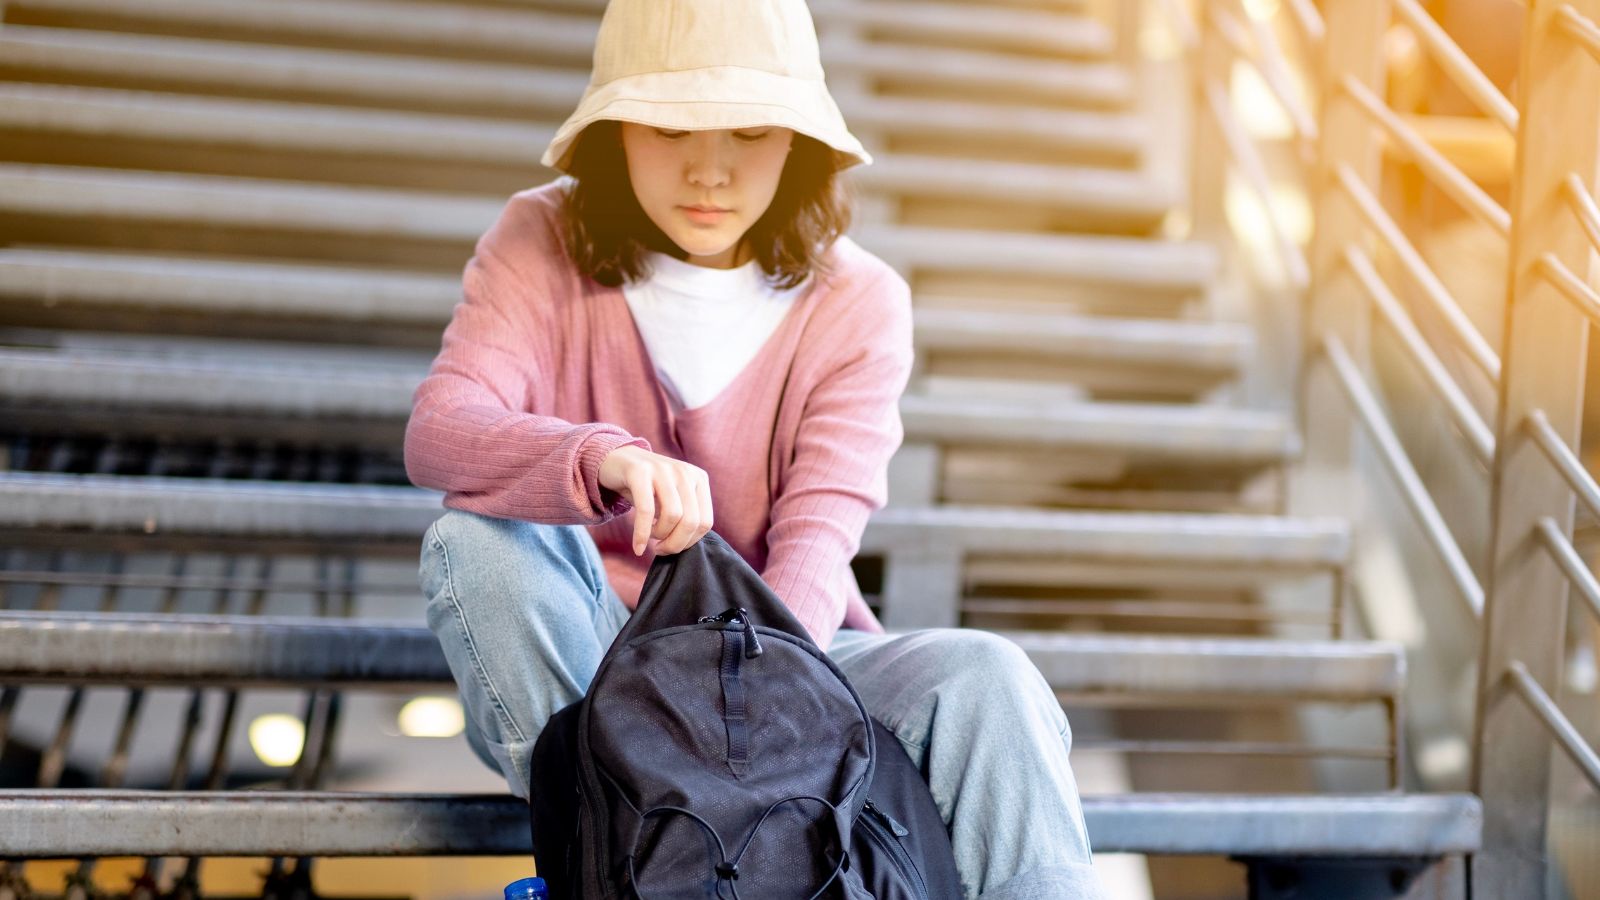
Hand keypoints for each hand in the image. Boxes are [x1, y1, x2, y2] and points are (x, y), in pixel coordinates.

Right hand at [598, 445, 713, 555]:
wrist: (617, 460)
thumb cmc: (647, 488)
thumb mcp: (672, 499)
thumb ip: (685, 516)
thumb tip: (687, 546)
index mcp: (699, 478)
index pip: (705, 522)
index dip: (690, 542)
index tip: (672, 547)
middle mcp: (684, 471)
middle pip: (691, 521)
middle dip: (675, 544)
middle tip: (660, 549)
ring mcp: (663, 469)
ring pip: (672, 516)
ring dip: (659, 535)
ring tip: (650, 537)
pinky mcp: (640, 471)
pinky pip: (646, 510)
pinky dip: (642, 534)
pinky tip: (638, 547)